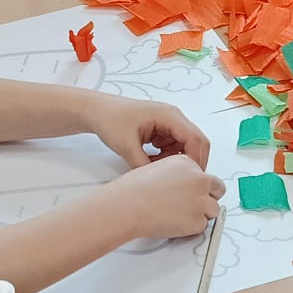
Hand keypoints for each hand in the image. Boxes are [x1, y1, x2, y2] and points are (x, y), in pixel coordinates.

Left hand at [87, 95, 211, 169]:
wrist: (97, 111)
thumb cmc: (110, 120)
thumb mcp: (126, 146)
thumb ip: (144, 166)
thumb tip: (158, 181)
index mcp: (169, 115)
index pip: (195, 139)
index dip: (196, 160)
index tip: (189, 178)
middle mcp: (173, 117)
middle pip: (196, 142)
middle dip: (190, 161)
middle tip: (180, 179)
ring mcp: (169, 123)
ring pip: (185, 146)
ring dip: (176, 160)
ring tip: (154, 166)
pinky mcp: (162, 130)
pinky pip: (174, 146)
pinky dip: (167, 157)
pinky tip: (150, 160)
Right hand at [104, 153, 224, 238]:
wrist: (128, 205)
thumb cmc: (134, 189)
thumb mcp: (159, 169)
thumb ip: (178, 176)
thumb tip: (185, 188)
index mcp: (188, 163)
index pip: (204, 176)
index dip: (196, 187)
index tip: (187, 194)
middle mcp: (198, 179)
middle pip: (218, 189)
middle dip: (209, 197)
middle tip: (194, 206)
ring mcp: (200, 199)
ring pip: (213, 209)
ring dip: (201, 214)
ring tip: (180, 216)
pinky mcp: (198, 219)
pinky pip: (202, 226)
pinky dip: (192, 228)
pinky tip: (175, 224)